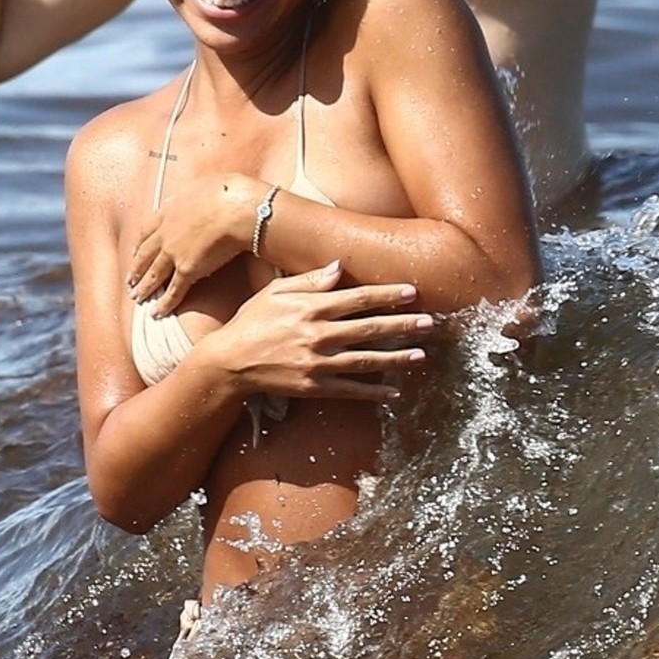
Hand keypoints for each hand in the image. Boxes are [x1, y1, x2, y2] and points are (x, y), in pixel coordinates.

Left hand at [128, 173, 253, 312]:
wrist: (237, 208)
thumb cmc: (229, 193)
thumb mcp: (204, 185)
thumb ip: (195, 194)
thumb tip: (199, 195)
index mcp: (170, 210)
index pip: (147, 229)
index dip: (140, 242)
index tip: (135, 250)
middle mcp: (166, 232)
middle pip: (144, 254)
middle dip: (136, 268)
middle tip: (130, 279)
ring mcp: (174, 252)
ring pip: (153, 274)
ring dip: (144, 287)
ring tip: (136, 297)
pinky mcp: (187, 269)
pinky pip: (173, 290)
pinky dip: (164, 303)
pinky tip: (157, 312)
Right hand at [218, 262, 432, 401]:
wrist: (228, 363)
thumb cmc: (252, 322)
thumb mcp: (275, 292)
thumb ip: (309, 280)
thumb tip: (339, 266)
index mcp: (311, 308)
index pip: (358, 298)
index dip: (387, 295)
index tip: (412, 292)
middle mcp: (318, 334)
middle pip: (370, 328)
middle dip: (402, 325)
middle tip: (430, 323)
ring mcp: (317, 363)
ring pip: (366, 360)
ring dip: (396, 357)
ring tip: (421, 355)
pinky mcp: (314, 386)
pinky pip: (350, 390)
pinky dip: (373, 392)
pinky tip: (394, 391)